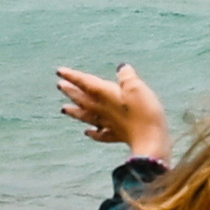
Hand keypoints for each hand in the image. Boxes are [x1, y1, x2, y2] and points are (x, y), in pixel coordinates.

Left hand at [54, 62, 169, 160]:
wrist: (150, 142)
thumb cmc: (144, 113)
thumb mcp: (137, 88)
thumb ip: (126, 77)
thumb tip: (121, 68)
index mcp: (106, 95)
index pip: (86, 83)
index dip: (73, 76)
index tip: (59, 72)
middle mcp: (104, 110)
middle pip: (83, 99)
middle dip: (71, 92)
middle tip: (60, 86)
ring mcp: (110, 124)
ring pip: (87, 116)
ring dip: (75, 112)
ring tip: (63, 109)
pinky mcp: (118, 136)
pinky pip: (100, 134)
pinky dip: (93, 132)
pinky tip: (88, 132)